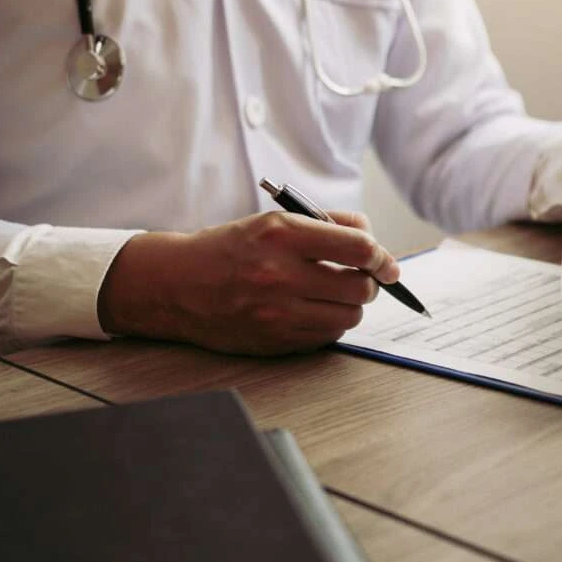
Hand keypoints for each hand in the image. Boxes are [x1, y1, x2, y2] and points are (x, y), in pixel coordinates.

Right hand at [98, 211, 399, 354]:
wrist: (176, 285)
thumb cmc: (230, 249)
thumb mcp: (274, 220)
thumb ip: (327, 225)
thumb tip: (374, 240)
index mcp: (281, 234)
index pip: (357, 247)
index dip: (381, 255)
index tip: (385, 261)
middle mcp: (279, 274)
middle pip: (360, 288)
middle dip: (368, 283)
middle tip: (359, 278)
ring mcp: (276, 312)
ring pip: (348, 317)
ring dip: (351, 306)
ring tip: (333, 294)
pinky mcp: (274, 340)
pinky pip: (327, 337)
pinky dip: (329, 324)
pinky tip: (313, 311)